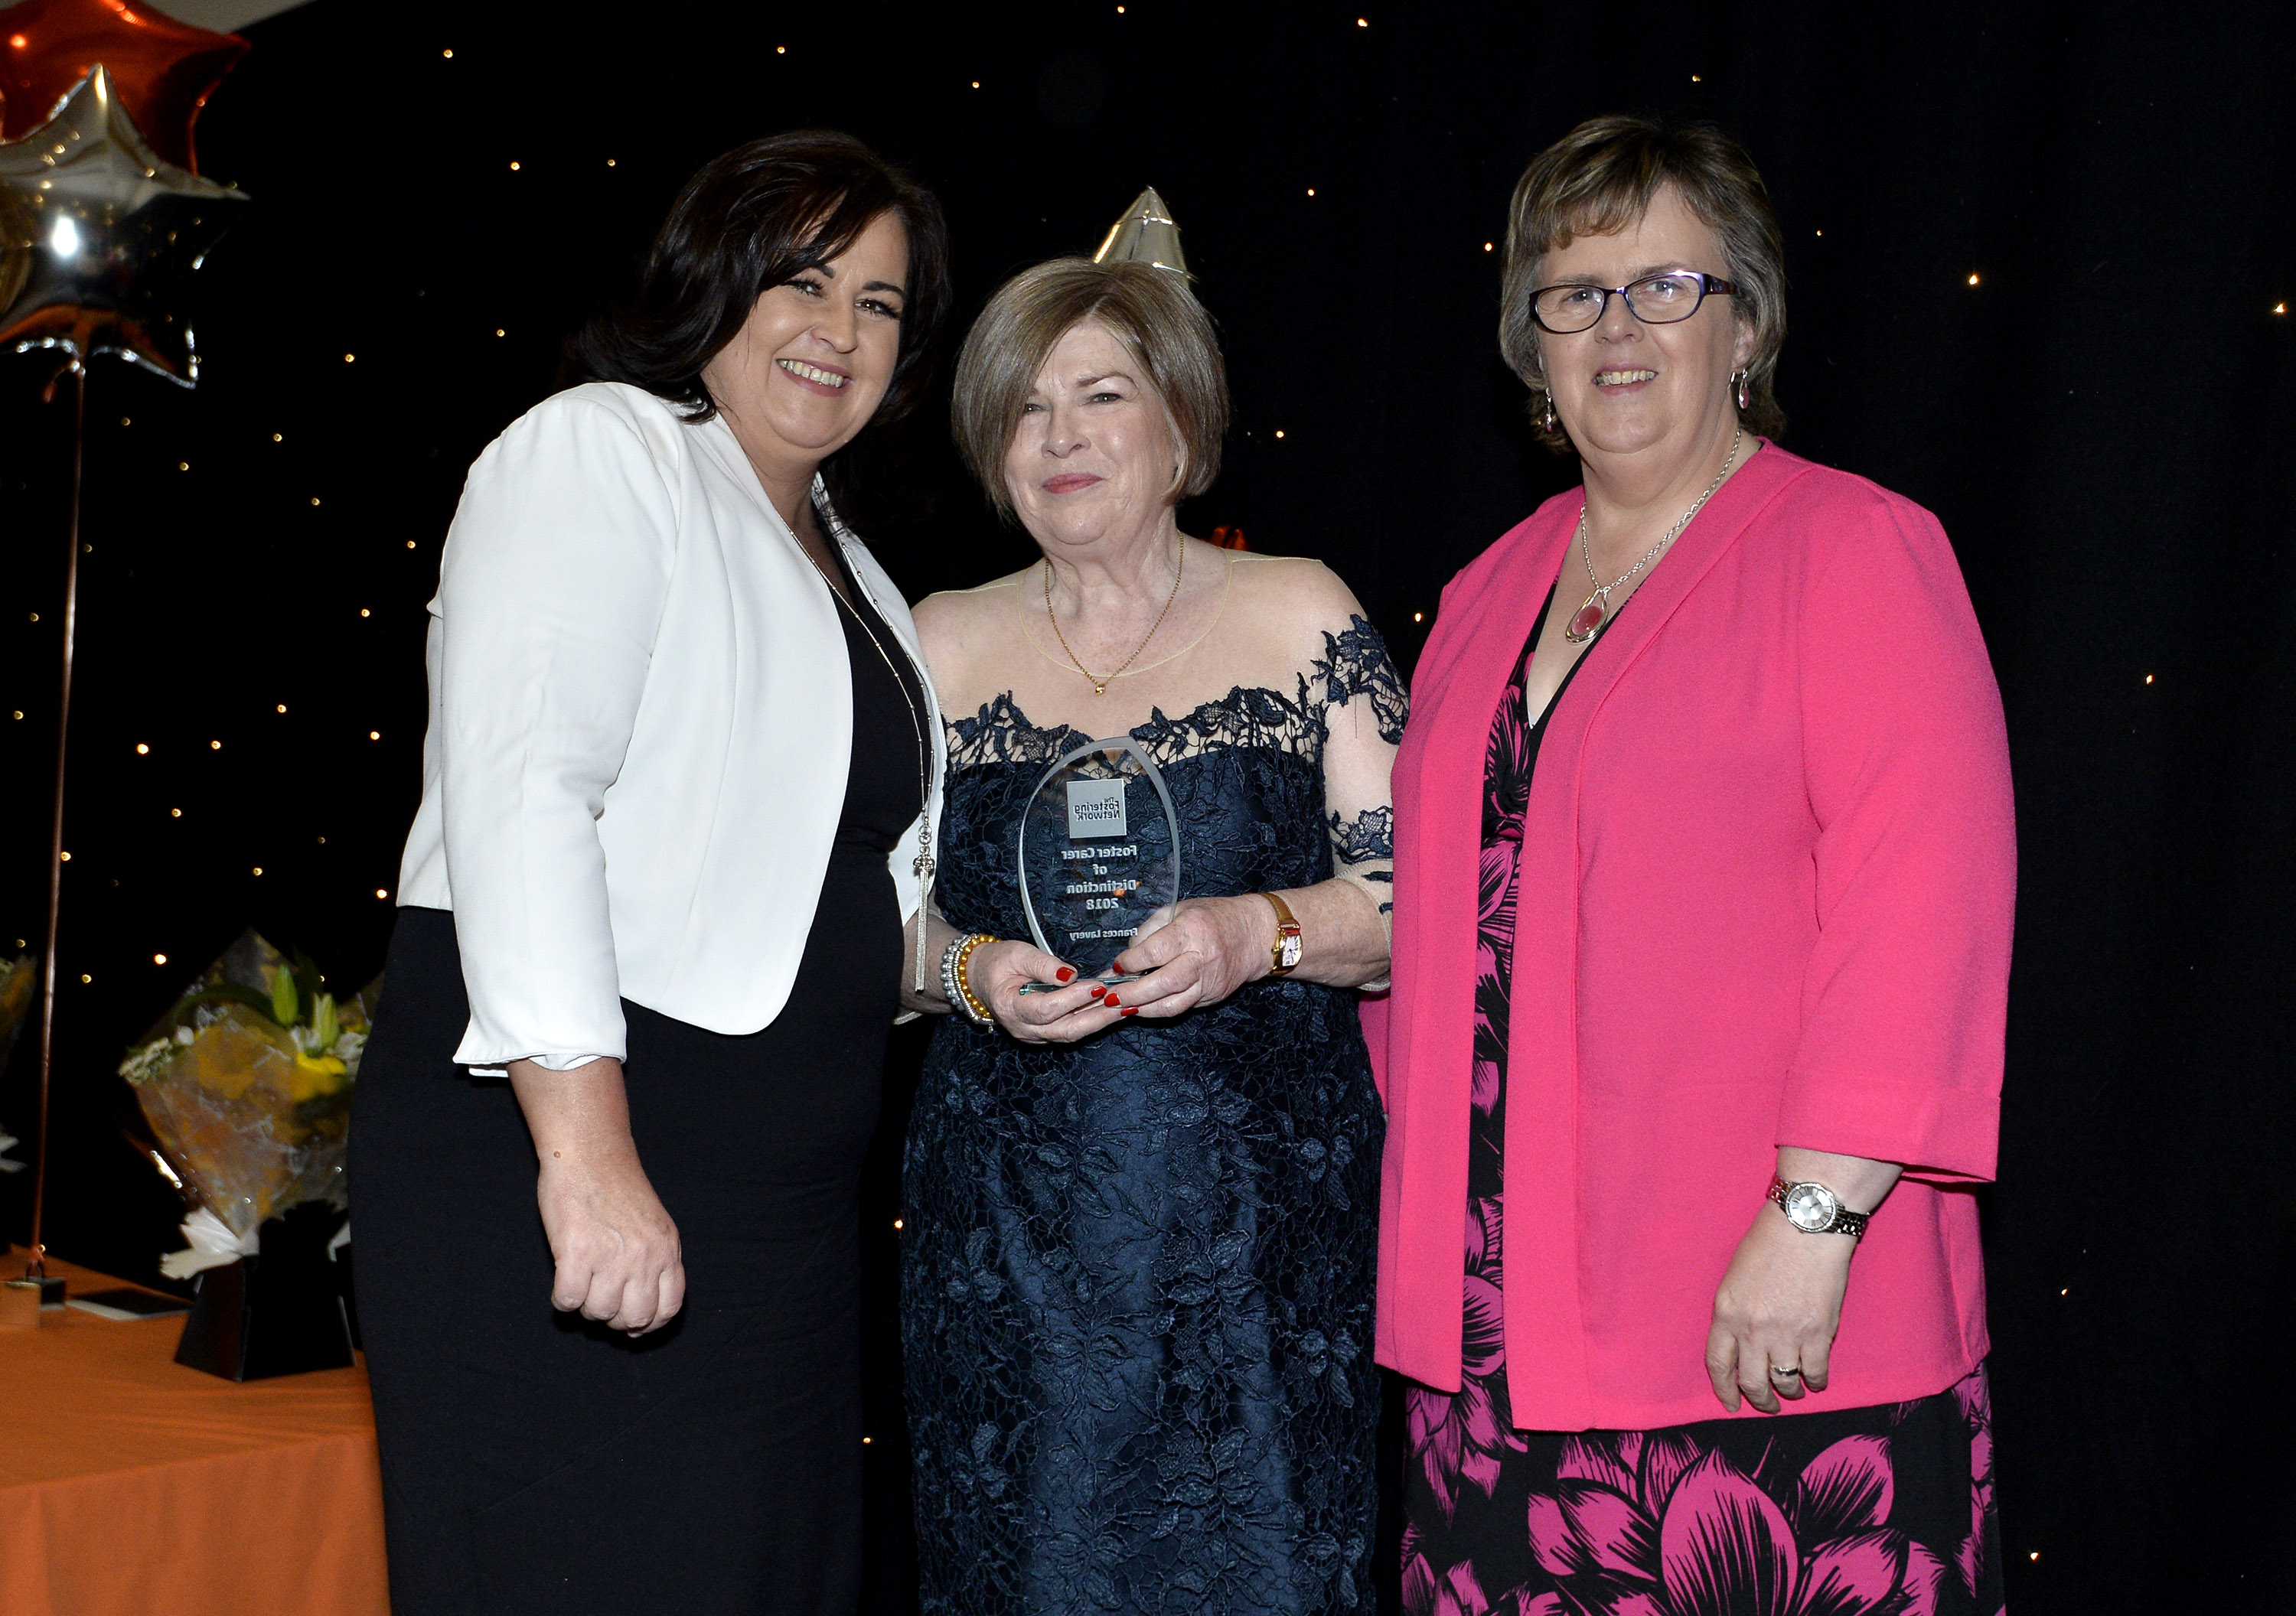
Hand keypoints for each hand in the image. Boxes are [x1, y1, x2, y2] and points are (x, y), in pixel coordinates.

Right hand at [533, 1141, 684, 1334]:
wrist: (590, 1152)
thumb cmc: (617, 1188)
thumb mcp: (654, 1224)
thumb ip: (655, 1261)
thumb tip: (644, 1315)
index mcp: (667, 1249)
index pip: (668, 1309)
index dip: (648, 1324)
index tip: (631, 1322)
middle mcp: (644, 1255)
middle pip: (633, 1318)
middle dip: (613, 1318)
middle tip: (600, 1296)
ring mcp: (611, 1255)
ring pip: (597, 1313)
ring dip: (585, 1305)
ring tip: (581, 1279)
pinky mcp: (576, 1251)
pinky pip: (567, 1301)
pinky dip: (561, 1297)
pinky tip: (563, 1277)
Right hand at [968, 938, 1124, 1042]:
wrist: (981, 979)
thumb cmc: (997, 963)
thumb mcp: (1016, 953)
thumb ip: (1043, 964)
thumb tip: (1071, 975)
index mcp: (1010, 1007)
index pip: (1047, 1008)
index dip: (1073, 998)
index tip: (1097, 984)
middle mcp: (1023, 1028)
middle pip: (1066, 1030)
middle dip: (1098, 1016)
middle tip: (1124, 1002)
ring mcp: (1035, 1035)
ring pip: (1072, 1033)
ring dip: (1101, 1020)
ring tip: (1126, 1005)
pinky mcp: (1045, 1033)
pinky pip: (1072, 1030)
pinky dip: (1093, 1019)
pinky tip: (1112, 1007)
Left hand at [1105, 896, 1272, 1018]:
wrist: (1256, 935)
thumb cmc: (1214, 917)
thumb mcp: (1179, 909)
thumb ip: (1150, 930)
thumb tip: (1127, 955)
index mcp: (1192, 930)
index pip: (1155, 951)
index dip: (1131, 962)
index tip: (1117, 966)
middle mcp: (1202, 958)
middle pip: (1163, 983)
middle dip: (1131, 993)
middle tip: (1109, 997)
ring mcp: (1209, 982)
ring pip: (1172, 1005)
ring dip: (1142, 1009)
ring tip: (1121, 1007)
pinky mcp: (1212, 997)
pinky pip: (1181, 1008)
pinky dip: (1158, 1009)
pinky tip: (1141, 1007)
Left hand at [1704, 1204, 1856, 1412]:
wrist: (1806, 1226)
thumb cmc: (1768, 1244)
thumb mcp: (1734, 1277)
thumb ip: (1734, 1313)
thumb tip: (1742, 1346)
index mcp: (1726, 1312)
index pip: (1718, 1364)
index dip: (1724, 1390)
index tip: (1730, 1404)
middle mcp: (1752, 1329)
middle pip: (1752, 1382)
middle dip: (1760, 1400)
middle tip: (1768, 1404)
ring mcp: (1786, 1334)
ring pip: (1784, 1383)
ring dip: (1789, 1392)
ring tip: (1793, 1391)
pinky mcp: (1818, 1334)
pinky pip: (1815, 1372)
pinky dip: (1816, 1381)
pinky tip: (1816, 1380)